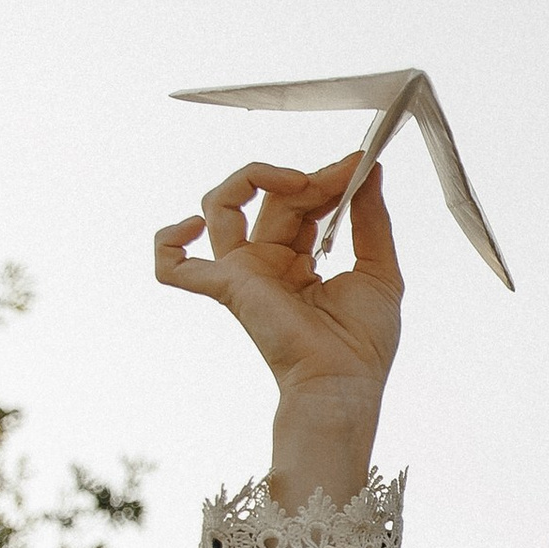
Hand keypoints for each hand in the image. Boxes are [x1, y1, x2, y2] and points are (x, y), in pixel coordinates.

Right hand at [153, 159, 402, 502]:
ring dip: (254, 178)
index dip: (326, 178)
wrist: (345, 381)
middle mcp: (267, 262)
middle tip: (343, 175)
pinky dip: (169, 241)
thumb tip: (368, 167)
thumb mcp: (379, 267)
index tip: (357, 166)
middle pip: (272, 197)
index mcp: (299, 259)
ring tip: (298, 182)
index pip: (301, 201)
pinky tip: (191, 226)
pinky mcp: (228, 287)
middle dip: (309, 178)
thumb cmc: (363, 342)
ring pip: (221, 206)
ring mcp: (243, 273)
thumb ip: (371, 217)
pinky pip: (174, 268)